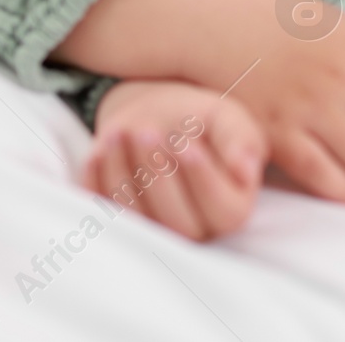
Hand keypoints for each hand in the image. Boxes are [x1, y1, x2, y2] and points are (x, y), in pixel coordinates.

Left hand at [82, 78, 264, 240]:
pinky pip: (105, 212)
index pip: (225, 212)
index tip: (186, 143)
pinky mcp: (120, 220)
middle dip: (159, 176)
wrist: (159, 115)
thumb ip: (240, 139)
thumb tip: (246, 169)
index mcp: (233, 208)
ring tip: (122, 132)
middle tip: (147, 132)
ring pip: (139, 219)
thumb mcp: (228, 118)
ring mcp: (155, 229)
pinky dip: (98, 182)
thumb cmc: (201, 119)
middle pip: (178, 222)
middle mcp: (197, 229)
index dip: (204, 181)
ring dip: (125, 175)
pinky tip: (101, 148)